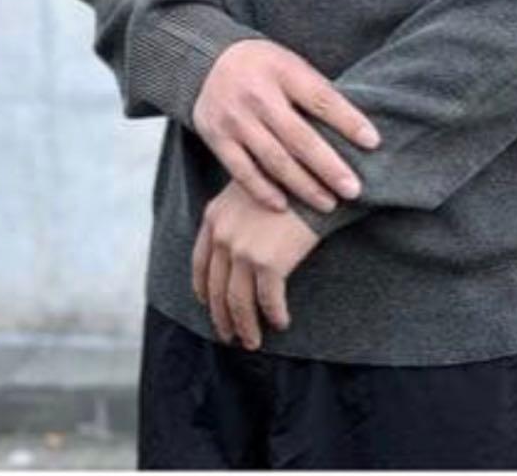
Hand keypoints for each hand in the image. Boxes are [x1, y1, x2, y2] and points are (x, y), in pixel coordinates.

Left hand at [191, 180, 320, 349]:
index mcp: (214, 216)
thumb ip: (238, 213)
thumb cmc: (291, 178)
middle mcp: (223, 235)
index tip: (208, 304)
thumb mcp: (252, 187)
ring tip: (252, 342)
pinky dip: (274, 315)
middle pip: (216, 288)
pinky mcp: (268, 263)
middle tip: (229, 336)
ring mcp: (243, 250)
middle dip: (222, 317)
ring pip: (238, 302)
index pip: (200, 262)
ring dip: (245, 327)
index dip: (204, 288)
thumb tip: (240, 242)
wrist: (316, 175)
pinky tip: (281, 322)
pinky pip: (268, 301)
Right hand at [192, 38, 380, 213]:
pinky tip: (285, 206)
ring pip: (274, 159)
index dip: (348, 120)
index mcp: (283, 70)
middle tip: (354, 190)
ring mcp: (235, 118)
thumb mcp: (292, 65)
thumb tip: (359, 128)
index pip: (321, 99)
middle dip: (329, 166)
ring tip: (328, 204)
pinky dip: (263, 190)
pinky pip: (242, 171)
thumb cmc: (266, 68)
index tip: (373, 143)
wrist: (209, 61)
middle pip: (299, 136)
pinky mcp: (216, 137)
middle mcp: (257, 94)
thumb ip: (316, 92)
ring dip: (303, 186)